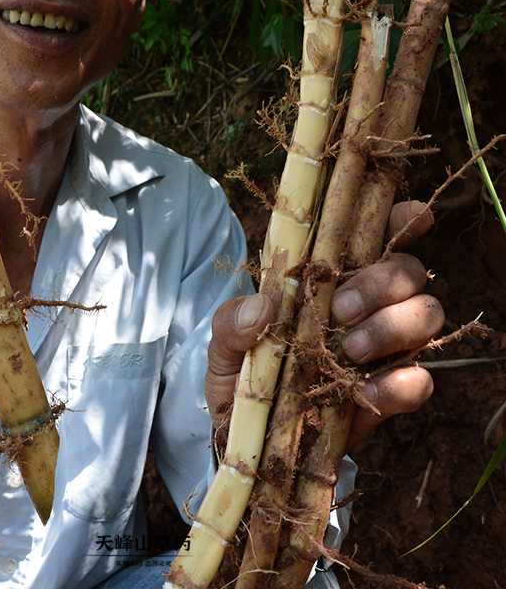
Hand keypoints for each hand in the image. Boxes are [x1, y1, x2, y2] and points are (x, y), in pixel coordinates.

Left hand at [204, 201, 443, 451]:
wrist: (246, 433)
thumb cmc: (241, 368)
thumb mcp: (223, 341)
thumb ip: (231, 321)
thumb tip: (261, 307)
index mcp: (329, 276)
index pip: (377, 235)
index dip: (402, 220)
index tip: (412, 216)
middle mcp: (366, 304)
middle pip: (408, 272)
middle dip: (382, 283)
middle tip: (341, 309)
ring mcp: (383, 348)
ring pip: (427, 316)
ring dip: (394, 326)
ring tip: (350, 349)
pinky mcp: (388, 393)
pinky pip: (421, 381)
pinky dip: (402, 383)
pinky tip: (368, 389)